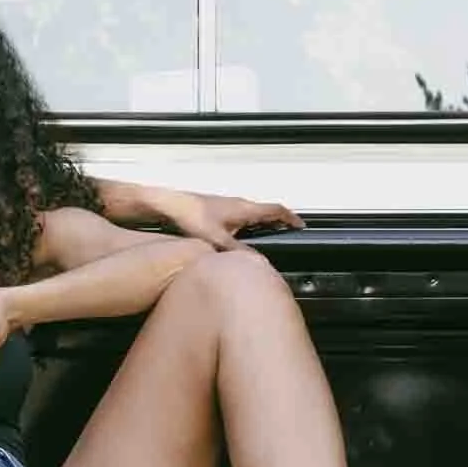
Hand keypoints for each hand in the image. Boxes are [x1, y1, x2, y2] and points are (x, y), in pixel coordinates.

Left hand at [164, 192, 303, 249]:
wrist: (167, 204)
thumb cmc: (189, 215)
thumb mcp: (218, 239)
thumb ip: (238, 252)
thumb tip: (255, 262)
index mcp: (244, 209)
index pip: (276, 210)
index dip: (290, 218)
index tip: (300, 225)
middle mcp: (237, 205)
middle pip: (265, 212)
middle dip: (277, 223)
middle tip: (285, 233)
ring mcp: (226, 206)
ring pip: (251, 215)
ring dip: (261, 225)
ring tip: (265, 238)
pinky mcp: (214, 211)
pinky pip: (238, 218)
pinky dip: (246, 227)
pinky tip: (236, 240)